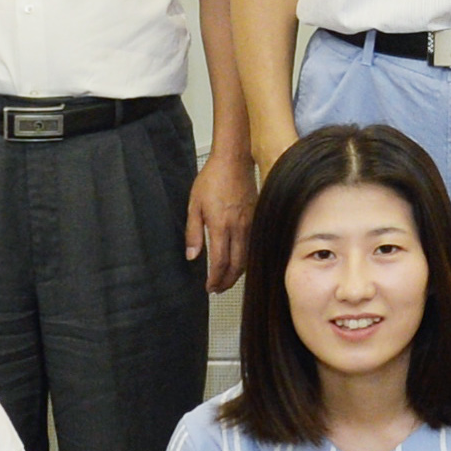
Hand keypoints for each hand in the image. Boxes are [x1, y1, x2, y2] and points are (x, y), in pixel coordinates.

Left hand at [186, 146, 255, 296]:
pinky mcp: (257, 218)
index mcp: (221, 226)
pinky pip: (253, 245)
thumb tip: (192, 256)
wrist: (234, 161)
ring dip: (237, 273)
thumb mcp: (194, 205)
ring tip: (226, 279)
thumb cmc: (212, 179)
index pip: (220, 262)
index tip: (209, 287)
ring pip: (248, 258)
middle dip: (227, 281)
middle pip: (237, 266)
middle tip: (218, 289)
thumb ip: (193, 233)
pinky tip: (238, 261)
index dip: (215, 279)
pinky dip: (246, 259)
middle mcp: (239, 228)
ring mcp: (251, 224)